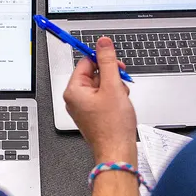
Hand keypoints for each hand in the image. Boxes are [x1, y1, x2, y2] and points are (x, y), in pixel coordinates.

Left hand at [64, 37, 137, 163]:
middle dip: (111, 76)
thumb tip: (103, 43)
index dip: (102, 60)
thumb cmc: (112, 126)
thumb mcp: (112, 86)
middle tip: (121, 82)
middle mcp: (75, 99)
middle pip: (94, 74)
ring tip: (121, 99)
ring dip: (115, 87)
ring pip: (101, 86)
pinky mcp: (93, 114)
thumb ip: (107, 62)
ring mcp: (84, 108)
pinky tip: (120, 106)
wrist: (118, 151)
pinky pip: (103, 98)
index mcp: (74, 90)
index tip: (115, 61)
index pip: (85, 62)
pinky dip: (114, 98)